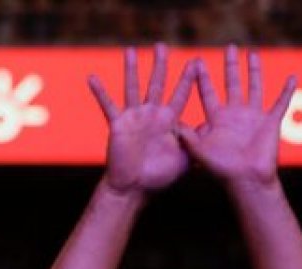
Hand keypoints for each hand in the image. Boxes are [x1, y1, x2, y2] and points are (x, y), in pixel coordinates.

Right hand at [89, 44, 196, 196]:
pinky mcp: (118, 124)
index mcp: (170, 121)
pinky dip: (99, 91)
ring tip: (130, 50)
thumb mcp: (186, 158)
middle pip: (157, 83)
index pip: (180, 94)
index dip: (188, 78)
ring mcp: (134, 118)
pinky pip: (107, 105)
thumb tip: (210, 126)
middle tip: (162, 46)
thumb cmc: (160, 177)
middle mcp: (152, 115)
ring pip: (132, 87)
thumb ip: (195, 141)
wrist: (134, 189)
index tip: (196, 61)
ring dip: (131, 69)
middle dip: (160, 65)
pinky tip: (92, 77)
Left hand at [177, 46, 296, 189]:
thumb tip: (173, 123)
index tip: (196, 61)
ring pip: (255, 88)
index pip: (208, 93)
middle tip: (229, 48)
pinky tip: (292, 76)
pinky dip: (287, 90)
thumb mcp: (199, 152)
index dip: (203, 78)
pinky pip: (281, 102)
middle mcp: (235, 115)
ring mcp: (253, 117)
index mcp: (217, 120)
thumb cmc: (221, 170)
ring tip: (253, 54)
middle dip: (230, 67)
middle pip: (232, 84)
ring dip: (254, 71)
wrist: (245, 181)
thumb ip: (187, 137)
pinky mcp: (270, 122)